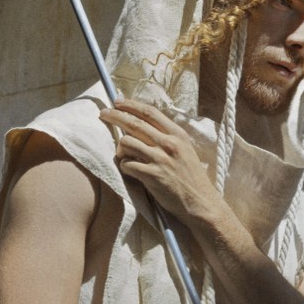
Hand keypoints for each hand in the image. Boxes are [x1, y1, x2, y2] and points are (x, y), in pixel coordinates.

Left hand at [99, 99, 217, 223]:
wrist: (200, 201)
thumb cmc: (191, 177)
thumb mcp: (185, 150)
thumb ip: (166, 137)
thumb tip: (141, 128)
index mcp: (177, 134)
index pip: (150, 112)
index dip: (131, 105)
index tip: (118, 102)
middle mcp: (168, 143)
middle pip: (134, 123)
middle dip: (115, 116)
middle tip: (103, 114)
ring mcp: (160, 159)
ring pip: (127, 142)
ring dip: (121, 149)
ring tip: (124, 156)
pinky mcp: (152, 175)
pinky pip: (127, 164)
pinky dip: (125, 167)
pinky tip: (131, 171)